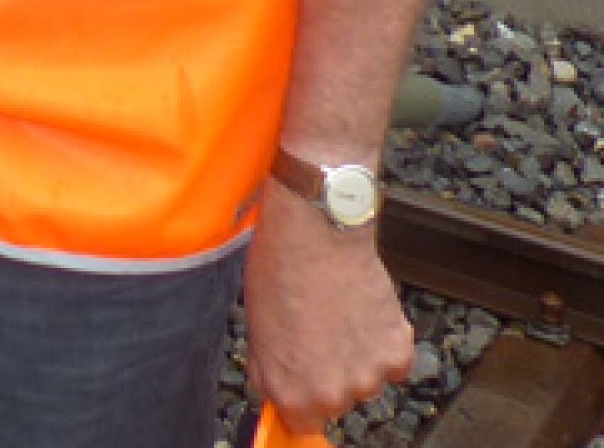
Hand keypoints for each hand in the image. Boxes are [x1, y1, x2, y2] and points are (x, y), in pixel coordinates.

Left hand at [244, 179, 412, 433]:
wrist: (316, 231)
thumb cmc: (280, 269)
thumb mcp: (256, 327)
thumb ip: (270, 372)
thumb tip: (278, 396)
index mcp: (292, 393)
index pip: (301, 422)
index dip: (300, 394)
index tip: (301, 377)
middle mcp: (332, 395)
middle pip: (335, 401)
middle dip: (327, 373)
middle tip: (317, 330)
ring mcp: (368, 378)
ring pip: (366, 381)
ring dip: (357, 357)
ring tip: (338, 313)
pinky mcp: (397, 355)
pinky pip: (393, 362)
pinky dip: (383, 341)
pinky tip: (362, 310)